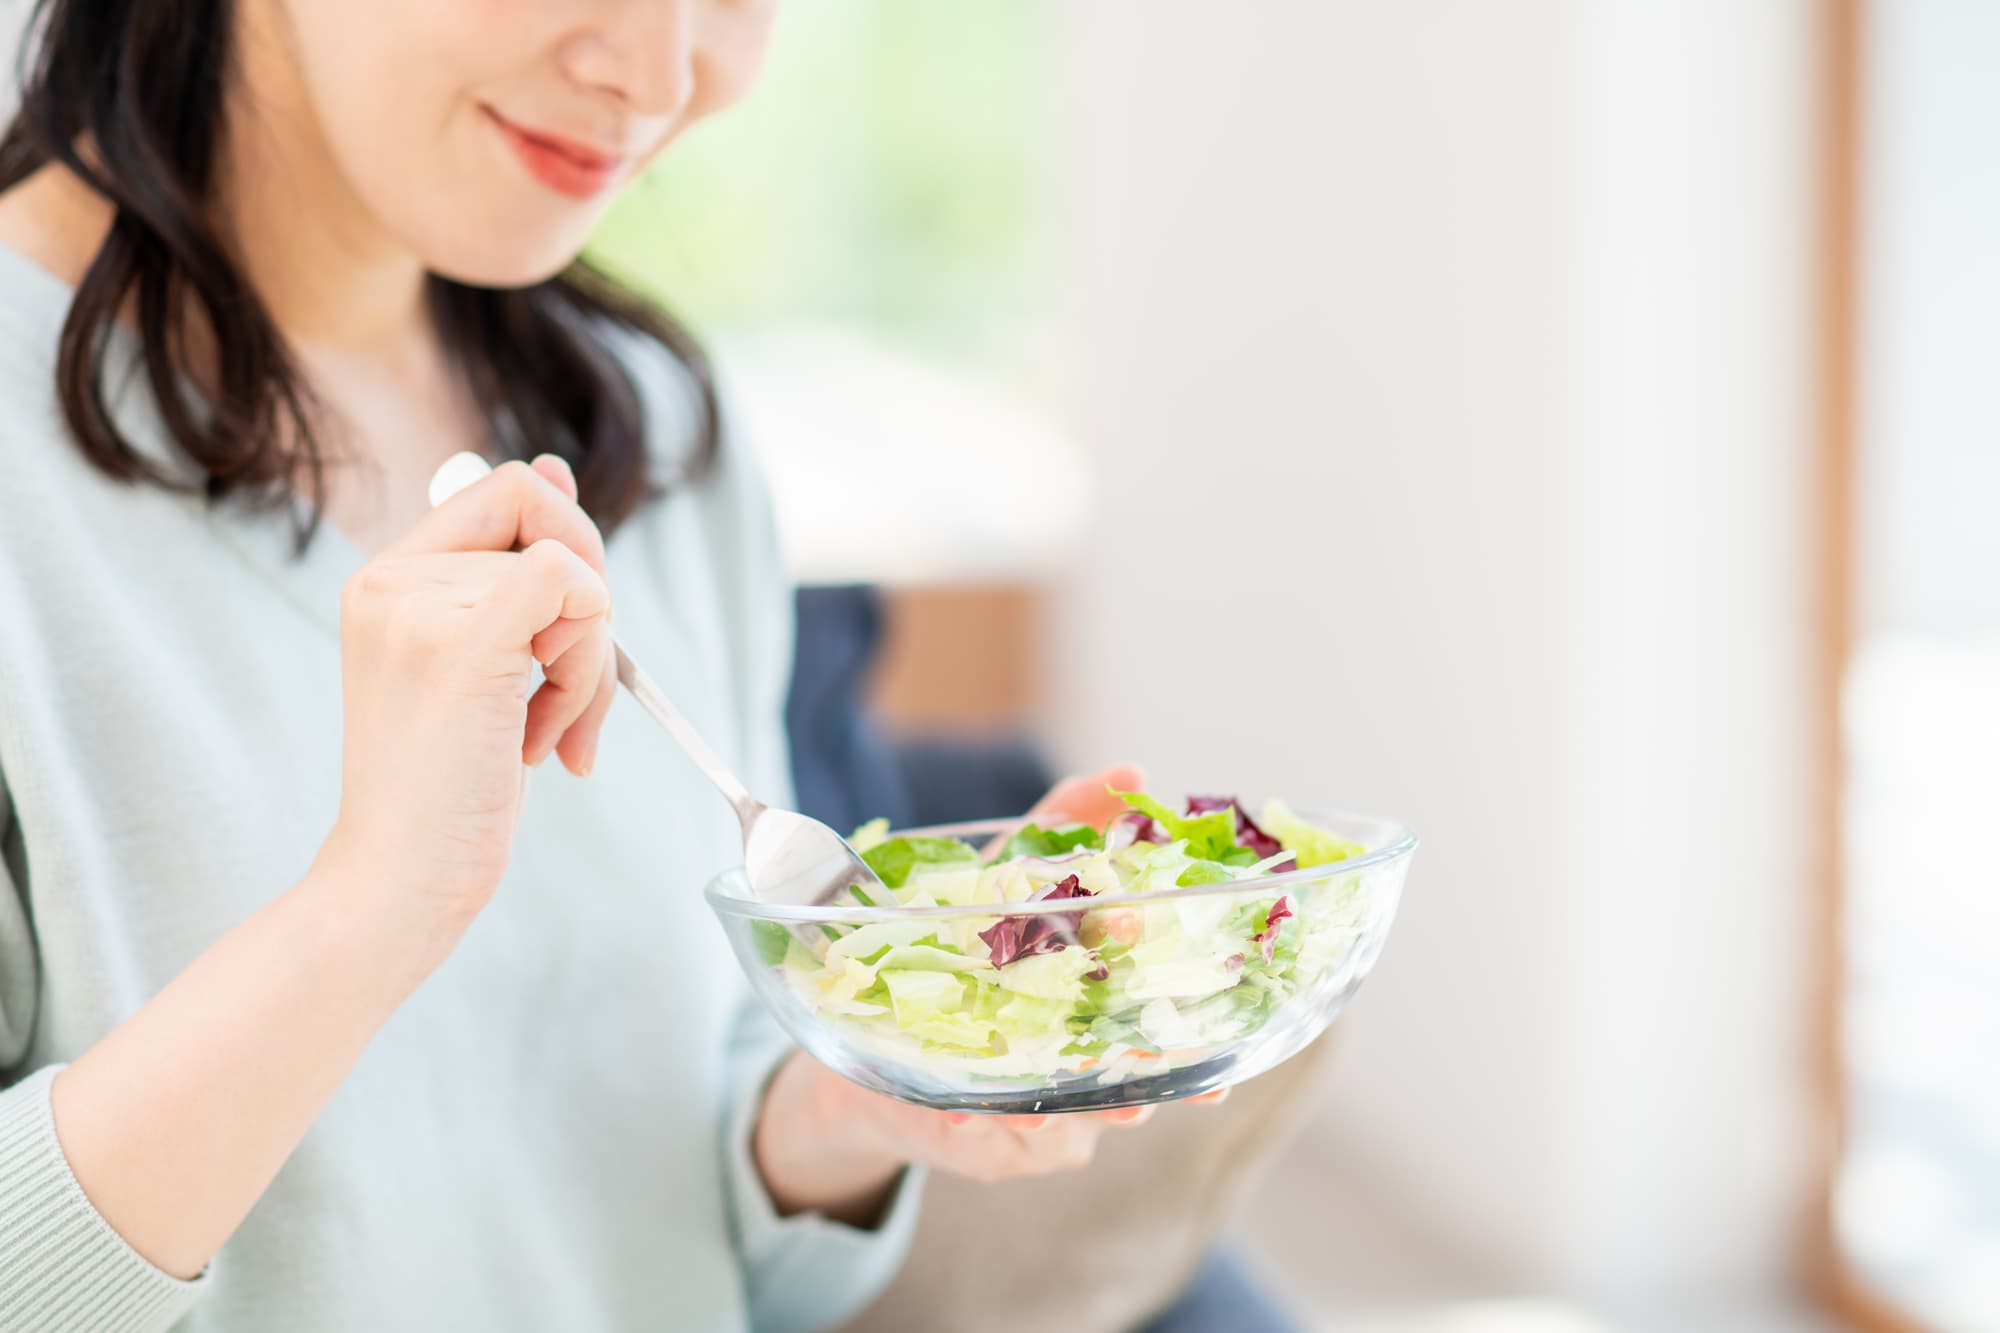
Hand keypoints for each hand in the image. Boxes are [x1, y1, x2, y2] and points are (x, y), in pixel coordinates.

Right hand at [316, 456, 617, 954]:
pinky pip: (568, 583)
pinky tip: (549, 733)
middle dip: (590, 610)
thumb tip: (553, 469)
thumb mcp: (489, 664)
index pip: (508, 491)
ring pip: (576, 576)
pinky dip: (588, 661)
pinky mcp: (458, 647)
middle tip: (568, 693)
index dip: (568, 549)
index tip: (568, 631)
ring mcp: (418, 609)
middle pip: (552, 525)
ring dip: (588, 671)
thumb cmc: (448, 787)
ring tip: (539, 739)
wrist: (397, 882)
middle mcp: (390, 579)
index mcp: (388, 575)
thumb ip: (519, 570)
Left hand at [754, 761, 1225, 1223]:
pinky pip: (997, 1142)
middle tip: (1147, 1075)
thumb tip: (1131, 772)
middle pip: (1136, 1081)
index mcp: (1107, 1005)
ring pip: (1073, 1122)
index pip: (1172, 1016)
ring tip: (1056, 1106)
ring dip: (1066, 1111)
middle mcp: (1094, 1068)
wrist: (872, 1026)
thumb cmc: (962, 943)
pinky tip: (965, 1114)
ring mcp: (1052, 1115)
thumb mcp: (1006, 872)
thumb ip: (1065, 821)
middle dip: (1144, 1076)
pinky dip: (982, 1127)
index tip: (1215, 1001)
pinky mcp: (996, 1146)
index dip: (1194, 1020)